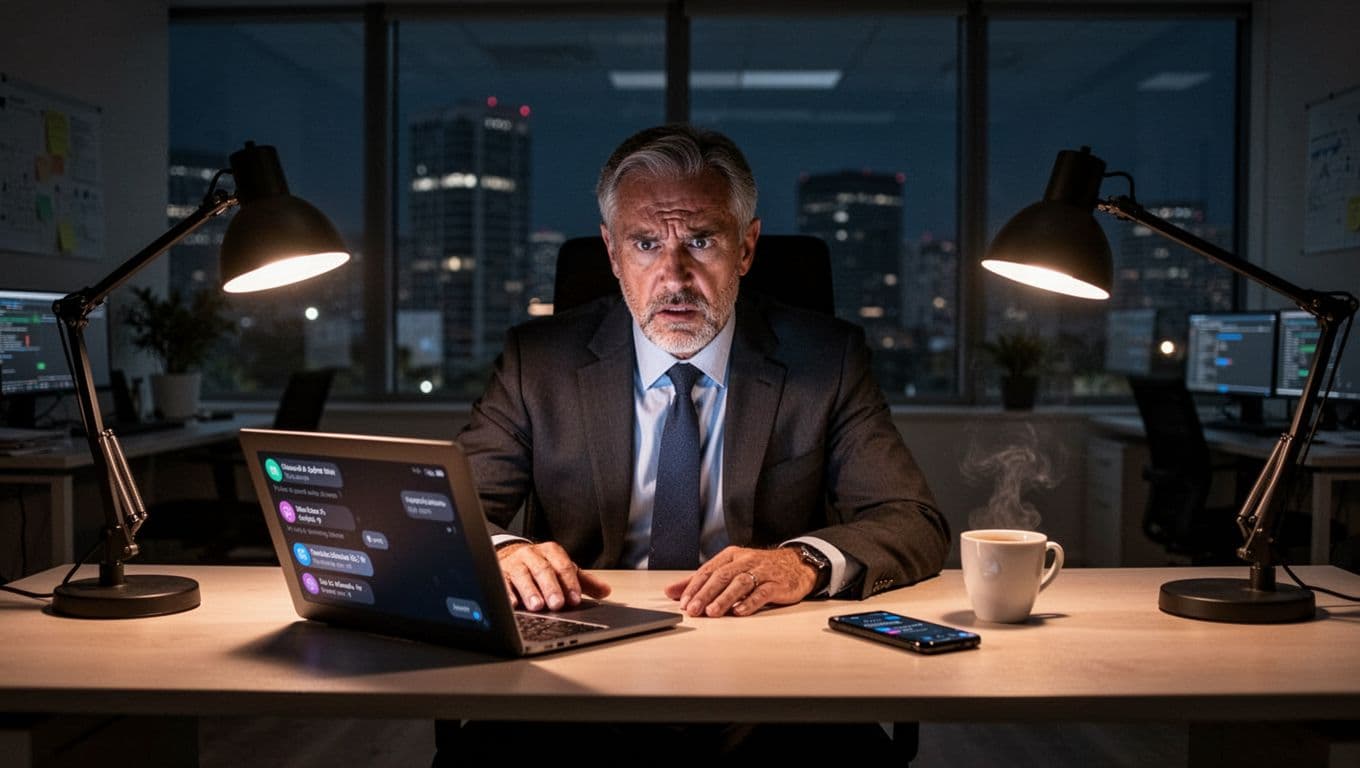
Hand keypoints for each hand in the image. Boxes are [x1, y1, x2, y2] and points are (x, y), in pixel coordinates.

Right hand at [497, 541, 611, 610]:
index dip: (570, 583)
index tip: (575, 599)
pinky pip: (503, 582)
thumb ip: (583, 581)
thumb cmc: (541, 566)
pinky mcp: (500, 574)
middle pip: (543, 570)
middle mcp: (532, 555)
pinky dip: (507, 593)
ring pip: (523, 575)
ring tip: (537, 606)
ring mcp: (515, 564)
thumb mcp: (563, 570)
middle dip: (551, 587)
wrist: (511, 555)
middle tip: (557, 604)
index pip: (563, 566)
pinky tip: (513, 604)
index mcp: (551, 552)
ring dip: (530, 591)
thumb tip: (606, 591)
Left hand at [663, 545, 817, 617]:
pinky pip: (762, 592)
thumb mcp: (730, 569)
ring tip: (712, 612)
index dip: (694, 586)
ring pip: (739, 583)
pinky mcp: (777, 584)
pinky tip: (740, 611)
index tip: (682, 601)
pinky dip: (750, 602)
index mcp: (731, 555)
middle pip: (721, 576)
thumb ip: (701, 581)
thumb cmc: (760, 569)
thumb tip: (672, 591)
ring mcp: (762, 572)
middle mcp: (745, 561)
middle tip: (693, 609)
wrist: (797, 565)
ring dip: (724, 599)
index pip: (708, 570)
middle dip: (705, 594)